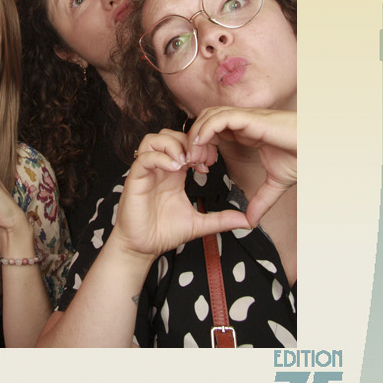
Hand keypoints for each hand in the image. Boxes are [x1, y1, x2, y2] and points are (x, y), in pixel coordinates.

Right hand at [112, 130, 246, 259]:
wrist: (143, 248)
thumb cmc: (165, 233)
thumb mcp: (199, 223)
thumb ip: (221, 219)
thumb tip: (247, 221)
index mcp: (174, 174)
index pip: (184, 145)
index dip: (199, 147)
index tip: (210, 163)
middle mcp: (160, 168)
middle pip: (169, 135)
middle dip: (188, 142)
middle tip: (200, 160)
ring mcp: (147, 172)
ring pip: (154, 139)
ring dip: (172, 145)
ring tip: (185, 161)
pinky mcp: (135, 178)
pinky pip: (144, 157)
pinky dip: (160, 158)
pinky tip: (175, 169)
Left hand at [187, 107, 296, 226]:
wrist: (317, 147)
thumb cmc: (301, 157)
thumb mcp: (275, 183)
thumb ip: (261, 200)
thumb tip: (251, 221)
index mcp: (245, 133)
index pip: (213, 131)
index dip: (202, 147)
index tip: (199, 168)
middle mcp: (242, 123)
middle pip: (205, 122)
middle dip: (194, 140)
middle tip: (190, 162)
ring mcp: (245, 119)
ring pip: (209, 117)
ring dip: (196, 135)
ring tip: (193, 156)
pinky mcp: (250, 118)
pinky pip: (220, 118)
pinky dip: (206, 129)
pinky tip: (201, 145)